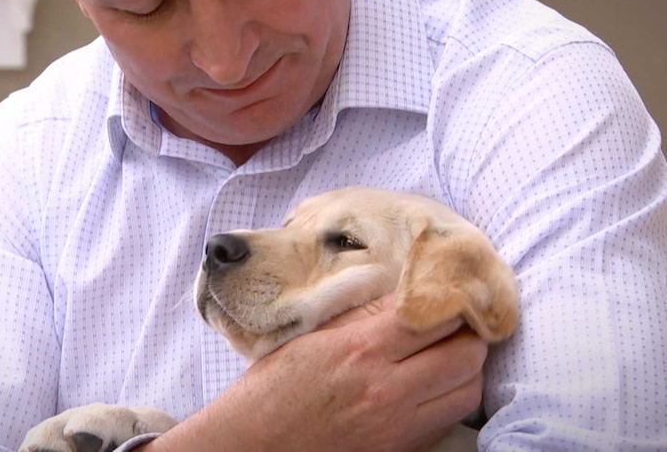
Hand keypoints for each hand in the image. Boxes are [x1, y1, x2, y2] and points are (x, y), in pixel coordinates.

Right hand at [141, 292, 486, 451]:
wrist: (254, 444)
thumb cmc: (274, 387)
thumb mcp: (314, 336)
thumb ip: (366, 313)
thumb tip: (407, 291)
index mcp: (363, 350)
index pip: (435, 317)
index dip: (451, 298)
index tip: (450, 288)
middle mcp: (389, 390)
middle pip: (466, 355)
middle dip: (468, 332)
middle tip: (454, 320)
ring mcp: (399, 427)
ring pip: (468, 391)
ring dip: (465, 368)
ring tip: (445, 352)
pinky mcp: (401, 450)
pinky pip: (448, 420)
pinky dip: (449, 399)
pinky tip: (431, 385)